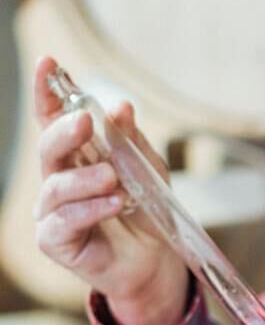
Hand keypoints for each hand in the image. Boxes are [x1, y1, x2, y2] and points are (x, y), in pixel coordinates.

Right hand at [34, 55, 188, 324]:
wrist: (157, 261)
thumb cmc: (146, 212)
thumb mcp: (147, 169)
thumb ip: (130, 140)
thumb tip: (121, 107)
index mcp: (75, 155)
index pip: (53, 118)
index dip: (47, 91)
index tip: (49, 64)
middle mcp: (57, 180)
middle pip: (47, 148)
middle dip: (64, 131)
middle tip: (86, 121)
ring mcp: (52, 212)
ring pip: (54, 187)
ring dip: (84, 179)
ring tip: (112, 178)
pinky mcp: (55, 241)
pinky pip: (63, 221)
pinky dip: (90, 209)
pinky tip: (113, 203)